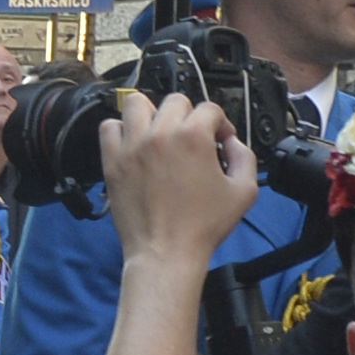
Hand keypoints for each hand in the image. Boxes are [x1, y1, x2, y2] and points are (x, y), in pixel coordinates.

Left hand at [101, 87, 257, 266]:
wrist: (166, 253)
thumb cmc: (204, 227)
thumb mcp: (244, 191)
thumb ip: (245, 157)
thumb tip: (232, 142)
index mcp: (193, 136)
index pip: (209, 109)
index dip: (220, 124)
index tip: (220, 141)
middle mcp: (160, 134)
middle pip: (175, 101)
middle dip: (189, 116)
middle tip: (191, 139)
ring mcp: (132, 146)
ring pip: (136, 103)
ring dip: (151, 113)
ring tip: (159, 133)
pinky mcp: (113, 161)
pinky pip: (109, 128)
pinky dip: (121, 130)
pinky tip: (134, 145)